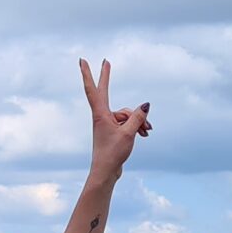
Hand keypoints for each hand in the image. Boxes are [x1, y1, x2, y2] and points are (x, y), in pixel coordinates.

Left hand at [81, 58, 149, 174]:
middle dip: (106, 77)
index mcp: (100, 114)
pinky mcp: (113, 131)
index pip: (93, 89)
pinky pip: (127, 122)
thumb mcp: (128, 134)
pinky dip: (136, 126)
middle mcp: (101, 116)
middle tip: (106, 61)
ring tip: (148, 132)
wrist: (106, 172)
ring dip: (138, 121)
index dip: (89, 74)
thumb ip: (137, 118)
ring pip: (125, 114)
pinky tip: (146, 134)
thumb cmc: (112, 153)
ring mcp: (107, 123)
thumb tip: (146, 105)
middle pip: (106, 93)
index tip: (82, 60)